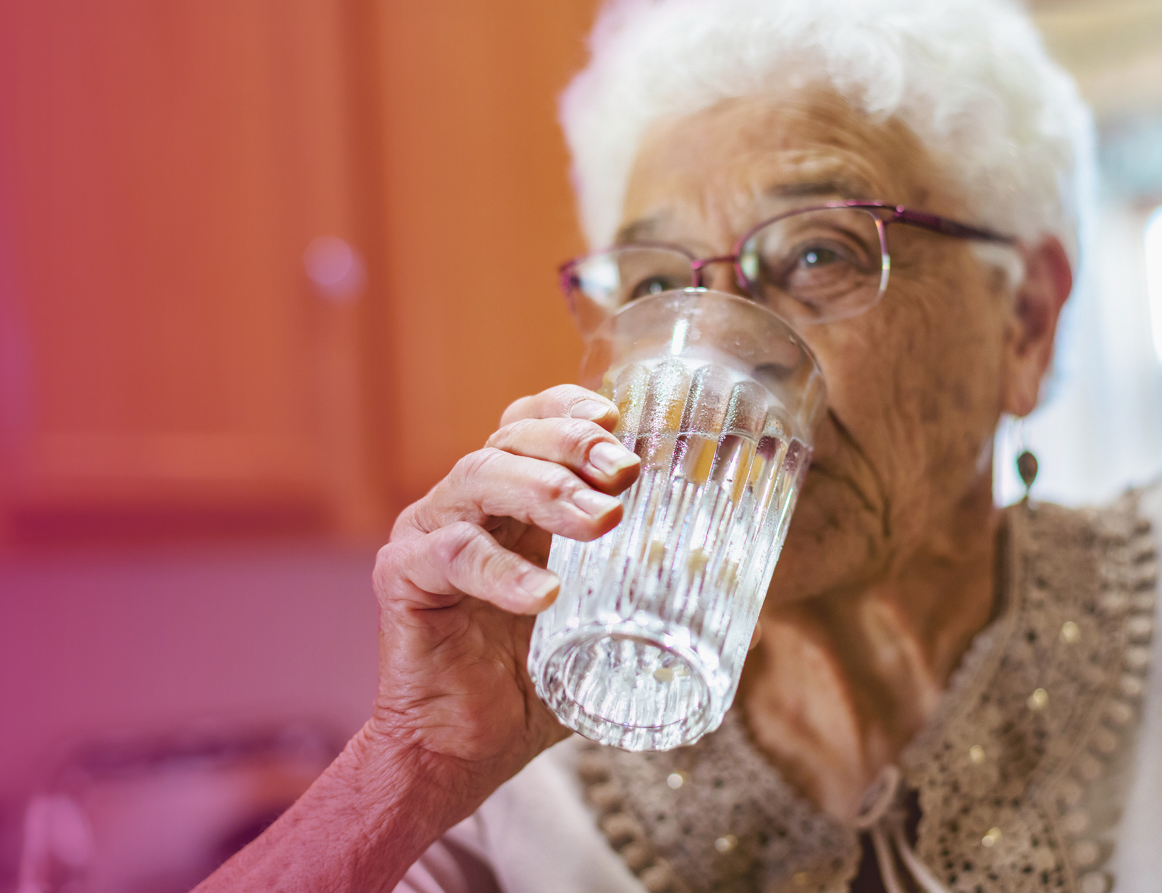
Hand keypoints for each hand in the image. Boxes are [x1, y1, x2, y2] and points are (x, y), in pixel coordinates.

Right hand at [364, 383, 639, 790]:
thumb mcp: (600, 634)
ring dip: (545, 490)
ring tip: (601, 520)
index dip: (571, 409)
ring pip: (479, 477)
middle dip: (573, 444)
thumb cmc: (527, 689)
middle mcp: (464, 507)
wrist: (457, 751)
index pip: (530, 425)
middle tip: (624, 475)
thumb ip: (653, 606)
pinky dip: (502, 569)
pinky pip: (452, 554)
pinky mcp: (403, 576)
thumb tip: (758, 611)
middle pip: (510, 438)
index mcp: (508, 506)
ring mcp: (429, 535)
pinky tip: (545, 595)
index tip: (620, 419)